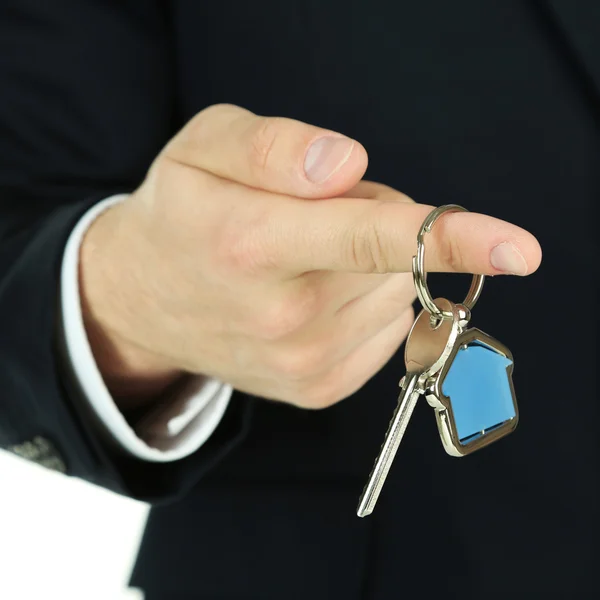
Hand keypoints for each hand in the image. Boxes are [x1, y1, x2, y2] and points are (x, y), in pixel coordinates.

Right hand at [80, 104, 541, 409]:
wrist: (143, 302)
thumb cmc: (180, 213)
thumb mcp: (204, 148)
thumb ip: (274, 147)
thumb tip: (348, 164)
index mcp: (251, 242)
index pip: (368, 236)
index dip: (448, 236)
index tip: (517, 250)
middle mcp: (282, 315)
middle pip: (395, 254)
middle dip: (371, 220)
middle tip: (302, 218)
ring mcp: (303, 362)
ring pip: (396, 292)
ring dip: (367, 265)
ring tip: (298, 259)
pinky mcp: (317, 388)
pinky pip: (386, 329)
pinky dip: (363, 302)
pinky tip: (308, 297)